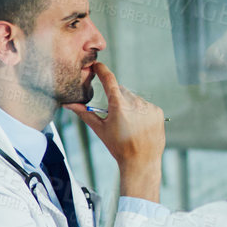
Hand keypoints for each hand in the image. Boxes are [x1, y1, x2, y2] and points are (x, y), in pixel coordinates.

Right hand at [66, 62, 163, 201]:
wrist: (141, 161)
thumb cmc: (119, 147)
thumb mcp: (100, 129)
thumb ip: (84, 114)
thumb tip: (68, 104)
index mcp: (119, 106)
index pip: (109, 80)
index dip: (102, 70)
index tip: (97, 65)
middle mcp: (135, 103)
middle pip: (121, 91)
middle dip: (116, 98)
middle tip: (115, 116)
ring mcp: (148, 107)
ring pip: (134, 98)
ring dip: (129, 105)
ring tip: (129, 124)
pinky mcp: (158, 111)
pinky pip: (146, 105)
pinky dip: (141, 111)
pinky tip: (139, 125)